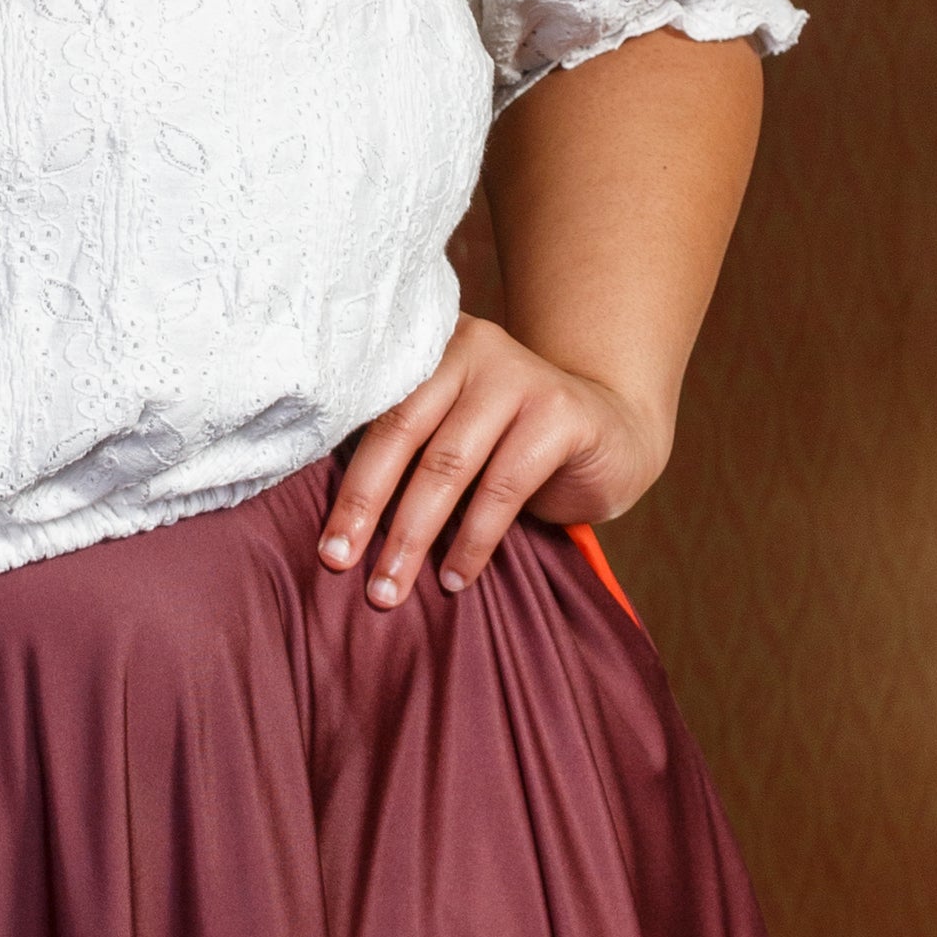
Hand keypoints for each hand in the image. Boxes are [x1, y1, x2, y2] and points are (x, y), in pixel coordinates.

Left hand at [320, 315, 666, 606]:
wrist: (612, 430)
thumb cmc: (509, 443)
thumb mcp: (451, 433)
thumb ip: (403, 453)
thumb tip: (335, 528)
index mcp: (427, 347)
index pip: (370, 411)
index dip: (343, 482)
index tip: (324, 546)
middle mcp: (469, 348)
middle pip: (400, 432)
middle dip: (365, 508)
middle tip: (340, 566)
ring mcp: (517, 375)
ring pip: (447, 464)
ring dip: (413, 535)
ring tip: (389, 589)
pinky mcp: (559, 412)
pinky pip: (502, 486)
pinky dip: (473, 540)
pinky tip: (454, 577)